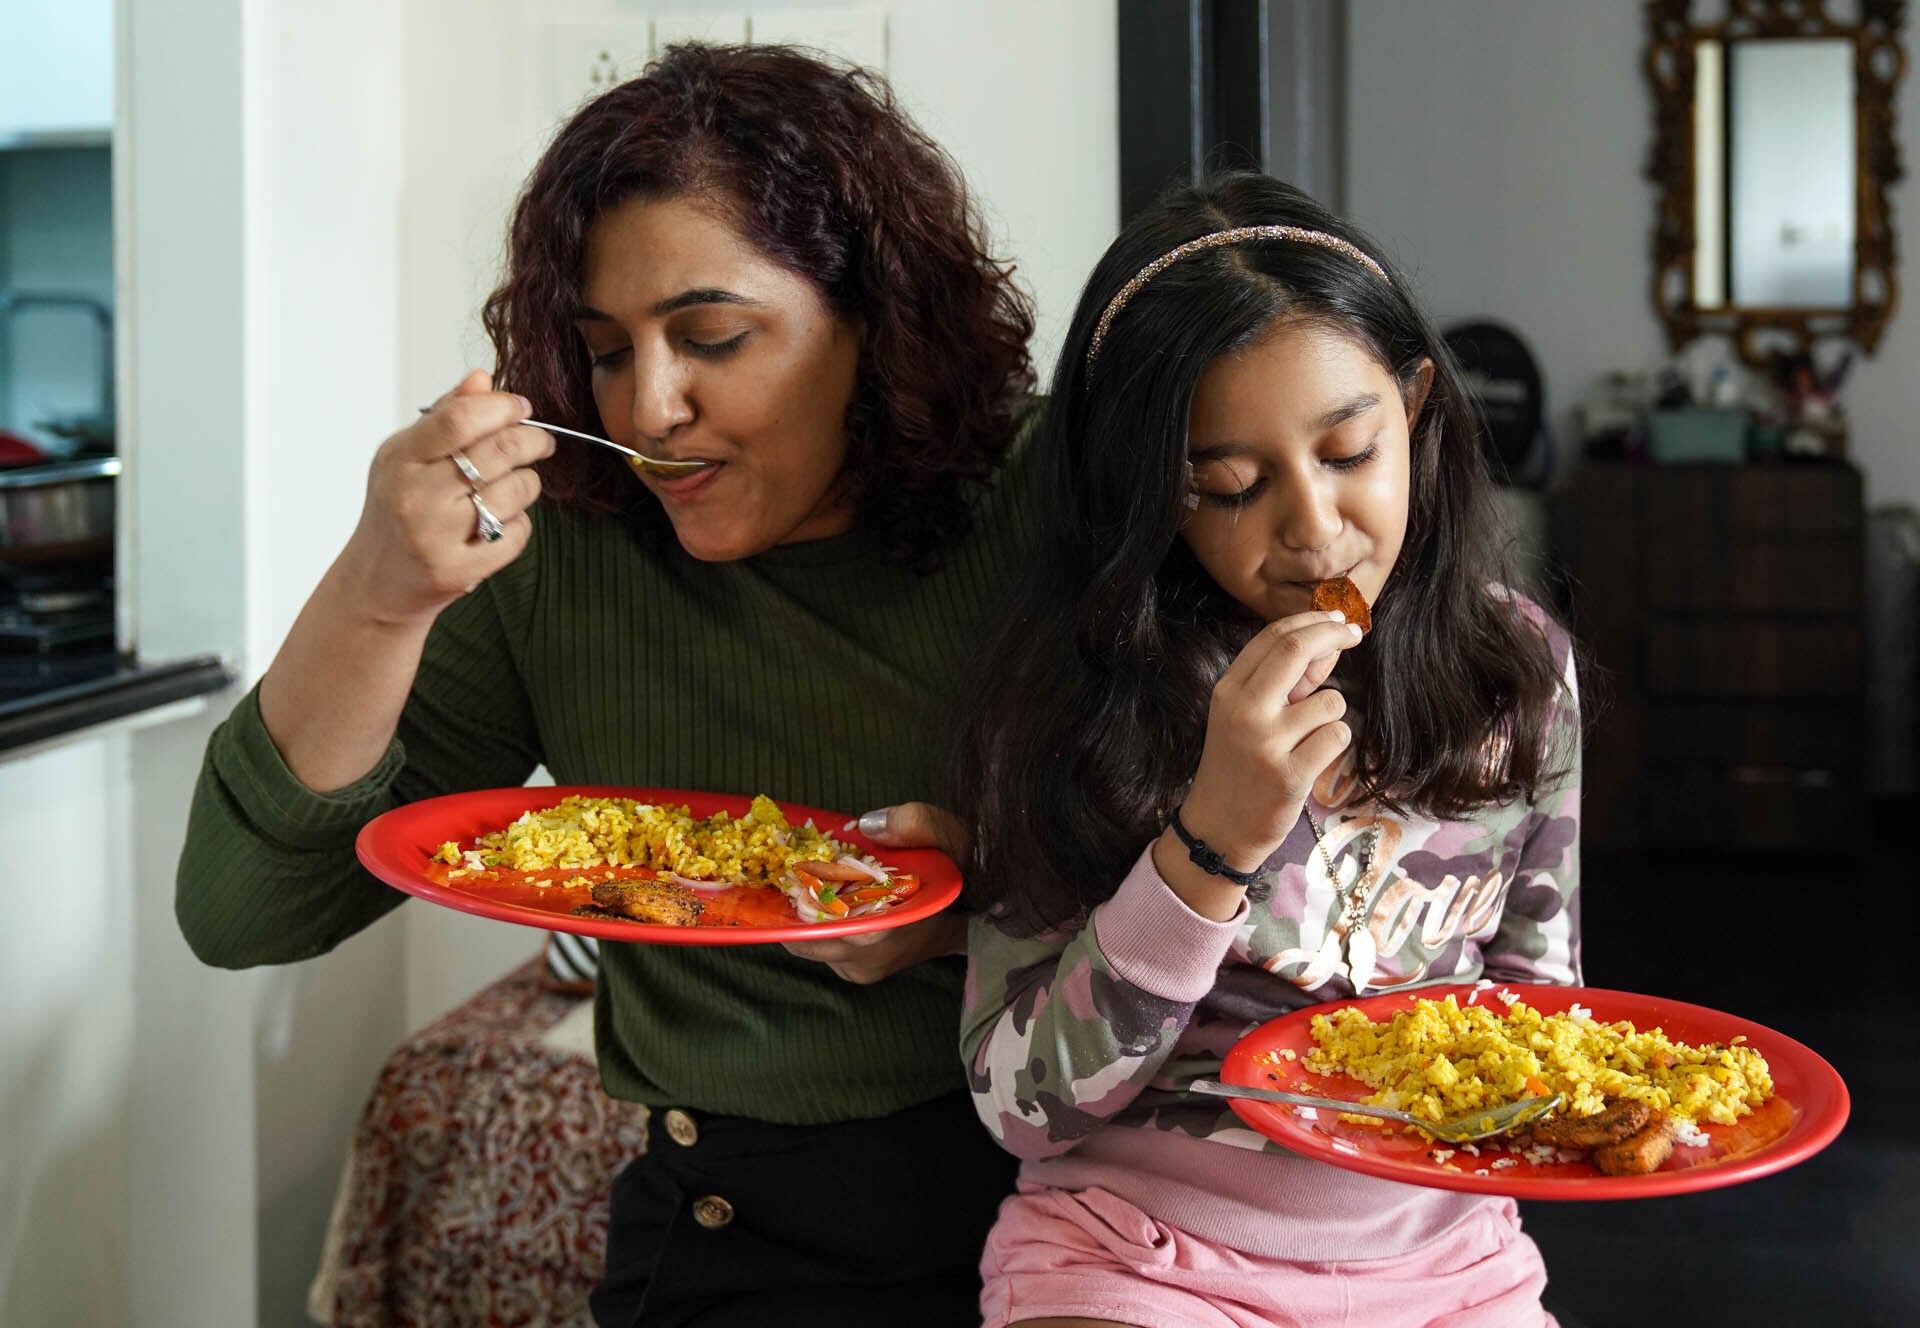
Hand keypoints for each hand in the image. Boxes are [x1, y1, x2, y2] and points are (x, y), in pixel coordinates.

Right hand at [336, 369, 555, 626]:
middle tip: (541, 441)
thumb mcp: (407, 456)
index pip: (459, 420)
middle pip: (499, 453)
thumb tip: (483, 378)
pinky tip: (499, 523)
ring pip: (516, 492)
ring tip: (514, 486)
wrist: (376, 581)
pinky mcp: (459, 570)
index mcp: (400, 459)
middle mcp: (416, 496)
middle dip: (533, 440)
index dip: (502, 407)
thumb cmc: (397, 508)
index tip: (522, 407)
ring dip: (527, 484)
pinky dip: (519, 524)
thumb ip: (446, 416)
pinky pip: (517, 533)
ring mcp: (437, 536)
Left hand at [781, 801, 969, 983]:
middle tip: (783, 874)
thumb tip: (868, 825)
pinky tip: (819, 900)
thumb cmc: (965, 873)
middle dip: (792, 903)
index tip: (784, 872)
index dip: (797, 896)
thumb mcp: (953, 836)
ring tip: (798, 884)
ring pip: (809, 943)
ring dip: (800, 915)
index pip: (822, 921)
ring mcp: (863, 969)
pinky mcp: (859, 974)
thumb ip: (917, 824)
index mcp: (888, 929)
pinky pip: (821, 950)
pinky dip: (813, 926)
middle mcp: (869, 957)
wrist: (985, 914)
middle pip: (806, 933)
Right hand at [1172, 610, 1363, 880]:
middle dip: (1332, 635)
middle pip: (1296, 650)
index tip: (1337, 620)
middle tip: (1355, 634)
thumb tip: (1328, 647)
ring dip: (1331, 716)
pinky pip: (1338, 737)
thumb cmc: (1237, 767)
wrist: (1217, 828)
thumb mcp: (1244, 718)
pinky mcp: (1290, 775)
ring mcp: (1266, 743)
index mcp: (1228, 691)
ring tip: (1306, 741)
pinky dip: (1334, 745)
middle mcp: (1243, 711)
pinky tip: (1312, 761)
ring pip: (1330, 701)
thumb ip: (1281, 684)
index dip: (1311, 621)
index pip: (1273, 637)